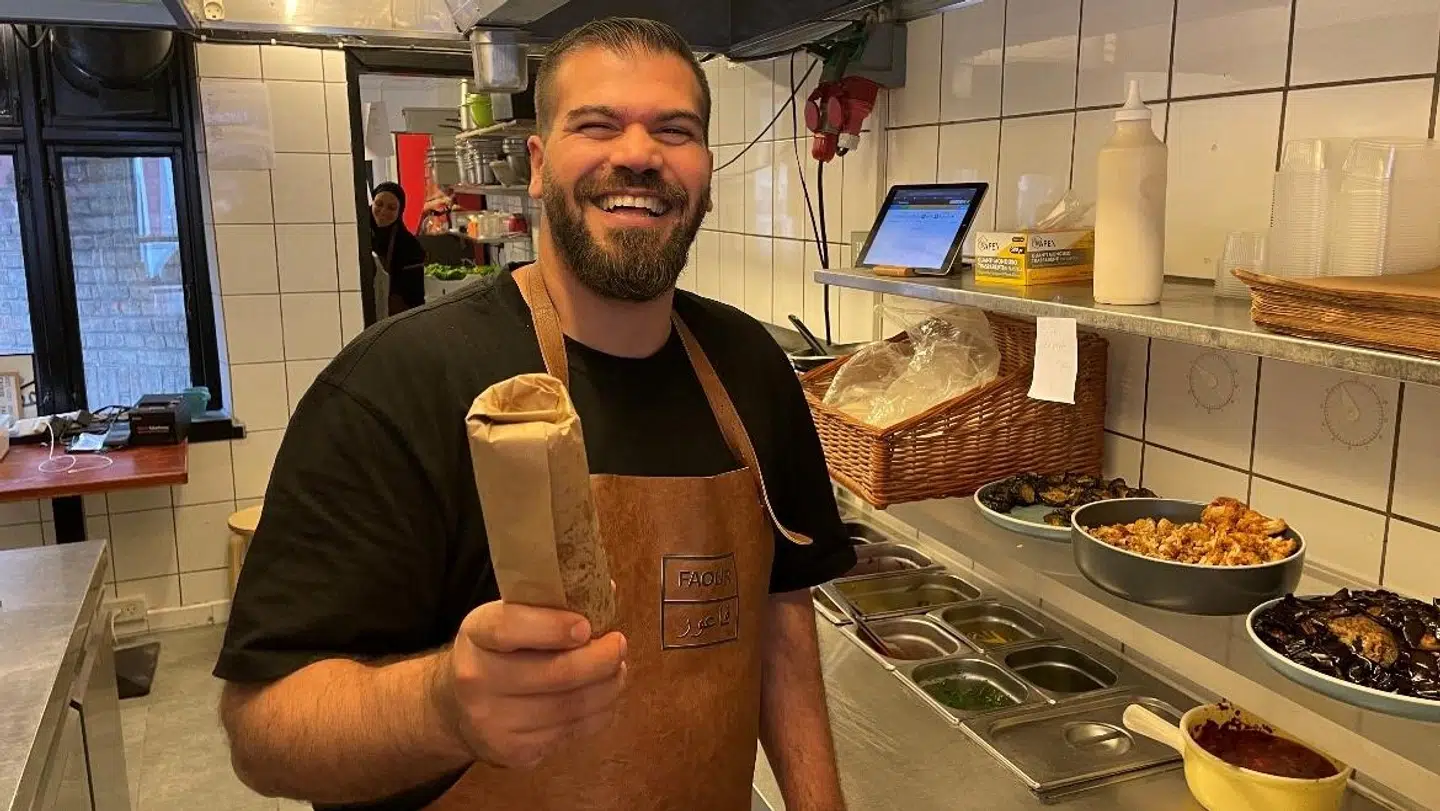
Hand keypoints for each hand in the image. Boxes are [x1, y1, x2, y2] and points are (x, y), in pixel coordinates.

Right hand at [442, 601, 627, 768]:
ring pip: (571, 707)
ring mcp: (494, 722)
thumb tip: (605, 588)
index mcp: (476, 634)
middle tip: (619, 645)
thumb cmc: (495, 652)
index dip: (553, 627)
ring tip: (617, 671)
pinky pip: (570, 732)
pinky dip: (597, 713)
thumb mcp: (505, 617)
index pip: (510, 628)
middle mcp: (478, 680)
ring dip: (607, 688)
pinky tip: (601, 697)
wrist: (456, 707)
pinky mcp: (513, 752)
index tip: (587, 626)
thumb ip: (547, 604)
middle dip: (600, 660)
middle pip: (556, 674)